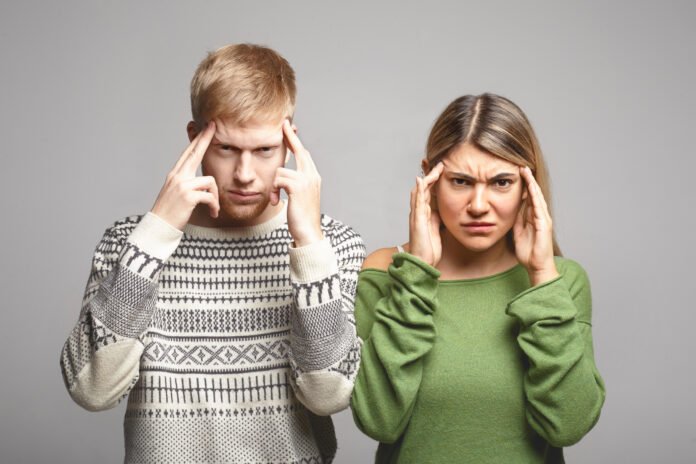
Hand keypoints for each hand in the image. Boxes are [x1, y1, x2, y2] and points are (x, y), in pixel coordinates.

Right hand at [151, 121, 219, 229]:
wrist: (159, 227)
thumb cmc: (170, 213)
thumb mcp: (177, 194)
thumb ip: (187, 184)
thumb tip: (203, 181)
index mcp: (175, 175)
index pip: (188, 153)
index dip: (197, 140)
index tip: (204, 128)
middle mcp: (177, 177)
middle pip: (194, 153)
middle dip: (205, 138)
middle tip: (213, 126)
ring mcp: (182, 185)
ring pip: (210, 181)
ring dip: (216, 197)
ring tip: (214, 208)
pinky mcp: (188, 196)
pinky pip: (210, 196)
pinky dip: (214, 206)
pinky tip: (213, 213)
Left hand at [272, 120, 322, 246]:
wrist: (308, 233)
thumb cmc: (302, 218)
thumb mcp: (300, 198)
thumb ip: (295, 184)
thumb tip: (284, 177)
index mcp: (313, 177)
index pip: (303, 154)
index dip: (295, 140)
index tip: (288, 127)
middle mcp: (313, 175)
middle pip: (298, 151)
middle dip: (289, 137)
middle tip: (283, 124)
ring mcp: (307, 180)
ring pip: (280, 170)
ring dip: (273, 185)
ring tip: (276, 199)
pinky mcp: (298, 187)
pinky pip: (278, 179)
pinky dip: (274, 191)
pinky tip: (277, 202)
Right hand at [408, 163, 443, 266]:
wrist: (422, 262)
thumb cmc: (428, 247)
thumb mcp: (438, 228)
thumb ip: (438, 216)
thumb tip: (445, 207)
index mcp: (425, 212)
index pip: (429, 191)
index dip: (434, 179)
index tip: (443, 168)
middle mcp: (419, 211)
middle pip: (423, 187)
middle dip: (430, 174)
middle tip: (439, 162)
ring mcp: (416, 215)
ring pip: (419, 191)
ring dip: (426, 178)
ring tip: (434, 167)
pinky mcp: (416, 221)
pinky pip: (417, 202)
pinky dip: (418, 190)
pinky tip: (421, 181)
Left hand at [513, 166, 558, 285]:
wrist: (537, 266)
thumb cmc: (529, 252)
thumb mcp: (518, 232)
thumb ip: (517, 221)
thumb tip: (512, 210)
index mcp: (534, 218)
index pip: (528, 197)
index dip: (523, 185)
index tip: (516, 174)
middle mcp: (540, 216)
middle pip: (534, 194)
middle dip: (528, 180)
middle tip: (521, 166)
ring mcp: (544, 219)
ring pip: (537, 197)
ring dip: (532, 183)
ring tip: (525, 171)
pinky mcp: (544, 224)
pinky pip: (538, 207)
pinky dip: (535, 196)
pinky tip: (530, 187)